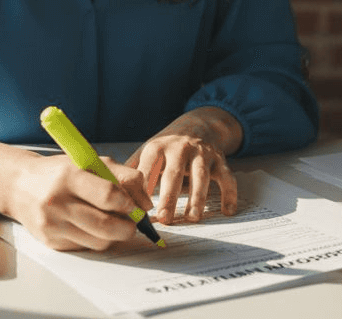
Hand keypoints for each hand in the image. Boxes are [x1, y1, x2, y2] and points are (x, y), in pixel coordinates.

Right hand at [0, 140, 156, 251]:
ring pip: (99, 241)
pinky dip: (96, 240)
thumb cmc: (59, 172)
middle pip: (106, 226)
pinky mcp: (51, 242)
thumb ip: (123, 176)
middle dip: (128, 228)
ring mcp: (52, 225)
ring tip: (114, 223)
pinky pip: (85, 247)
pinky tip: (92, 226)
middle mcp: (58, 202)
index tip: (133, 205)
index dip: (128, 203)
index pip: (108, 195)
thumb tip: (146, 203)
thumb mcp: (90, 162)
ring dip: (114, 236)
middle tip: (133, 223)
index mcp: (69, 176)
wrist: (20, 185)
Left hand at [126, 107, 241, 223]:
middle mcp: (181, 148)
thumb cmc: (168, 145)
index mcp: (158, 146)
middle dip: (169, 196)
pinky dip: (229, 194)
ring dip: (197, 198)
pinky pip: (227, 178)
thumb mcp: (148, 150)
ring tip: (192, 218)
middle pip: (174, 173)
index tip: (137, 207)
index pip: (148, 166)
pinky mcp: (220, 161)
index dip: (143, 186)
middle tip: (164, 218)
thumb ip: (133, 169)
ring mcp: (202, 154)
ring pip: (201, 176)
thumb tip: (111, 189)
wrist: (198, 124)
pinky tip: (227, 211)